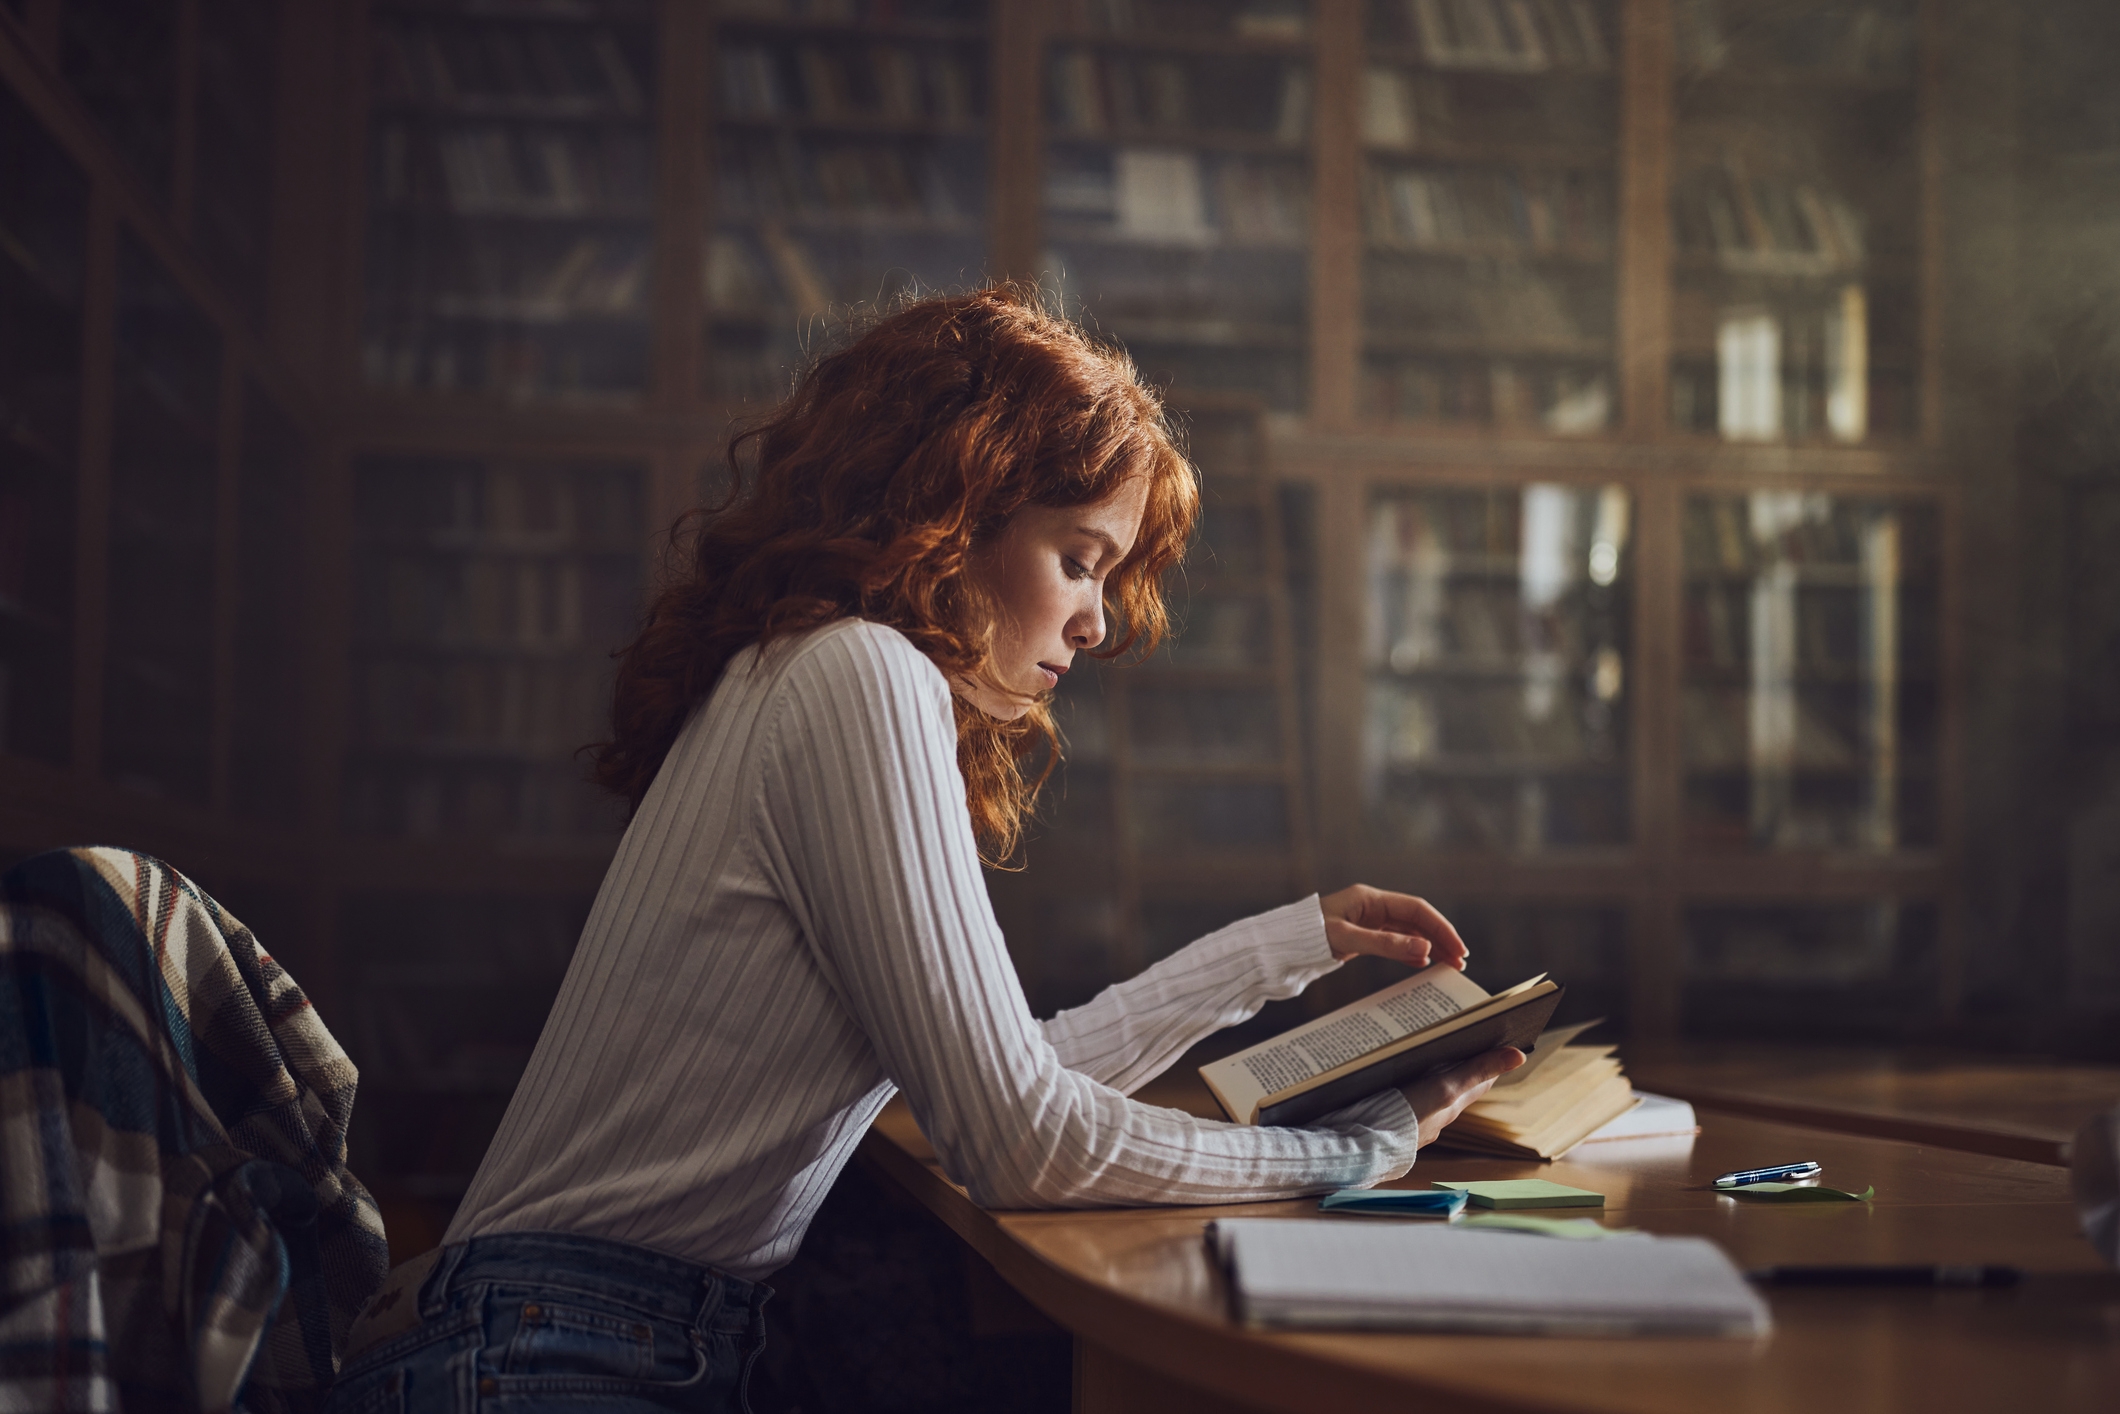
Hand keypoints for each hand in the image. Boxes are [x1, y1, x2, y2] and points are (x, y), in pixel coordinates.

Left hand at [1320, 884, 1469, 969]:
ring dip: (1430, 947)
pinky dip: (1411, 952)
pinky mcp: (1362, 936)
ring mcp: (1368, 922)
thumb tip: (1424, 948)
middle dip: (1440, 938)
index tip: (1457, 948)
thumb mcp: (1347, 939)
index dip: (1440, 927)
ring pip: (1408, 932)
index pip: (1416, 909)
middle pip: (1416, 920)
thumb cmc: (1307, 936)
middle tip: (1460, 961)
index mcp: (1370, 899)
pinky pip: (1395, 942)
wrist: (1280, 945)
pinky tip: (1424, 964)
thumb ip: (1385, 944)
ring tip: (1450, 965)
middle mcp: (1372, 907)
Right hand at [1400, 1047, 1525, 1147]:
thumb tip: (1519, 1056)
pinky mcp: (1392, 1119)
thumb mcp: (1446, 1087)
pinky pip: (1406, 1096)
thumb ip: (1477, 1070)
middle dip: (1462, 1062)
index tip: (1496, 1037)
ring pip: (1430, 1091)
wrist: (1365, 1144)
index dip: (1490, 1059)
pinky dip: (1408, 1082)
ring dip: (1433, 1071)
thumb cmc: (1408, 1116)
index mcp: (1452, 1105)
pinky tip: (1396, 1073)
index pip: (1480, 1080)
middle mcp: (1437, 1114)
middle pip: (1456, 1084)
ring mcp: (1414, 1118)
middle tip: (1463, 1037)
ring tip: (1430, 1049)